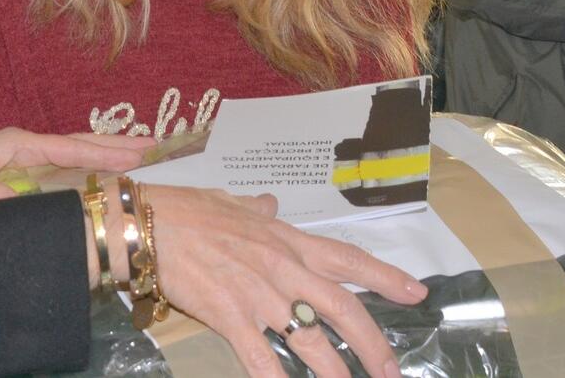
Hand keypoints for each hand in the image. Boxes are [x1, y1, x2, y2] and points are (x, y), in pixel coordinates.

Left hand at [0, 129, 148, 199]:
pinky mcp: (18, 173)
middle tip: (156, 145)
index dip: (104, 154)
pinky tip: (101, 176)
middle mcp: (25, 147)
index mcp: (17, 143)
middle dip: (117, 145)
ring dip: (106, 153)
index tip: (137, 158)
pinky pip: (61, 169)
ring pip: (74, 154)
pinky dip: (86, 168)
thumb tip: (27, 209)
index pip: (70, 148)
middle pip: (80, 144)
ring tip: (141, 154)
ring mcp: (24, 159)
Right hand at [144, 185, 426, 377]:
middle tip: (392, 369)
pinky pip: (261, 359)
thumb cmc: (186, 210)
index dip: (385, 277)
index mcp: (287, 240)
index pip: (348, 259)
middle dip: (372, 342)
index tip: (416, 293)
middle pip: (342, 308)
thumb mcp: (231, 203)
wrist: (147, 223)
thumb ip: (256, 210)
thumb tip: (270, 205)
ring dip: (335, 370)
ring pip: (310, 339)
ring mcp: (258, 296)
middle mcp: (283, 269)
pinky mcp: (230, 318)